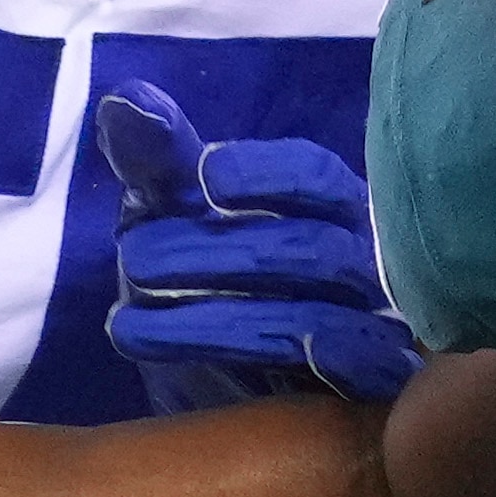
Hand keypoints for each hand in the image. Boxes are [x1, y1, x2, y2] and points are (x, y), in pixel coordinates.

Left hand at [99, 84, 421, 412]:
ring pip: (314, 322)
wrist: (209, 392)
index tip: (205, 180)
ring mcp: (368, 330)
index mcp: (327, 207)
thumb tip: (127, 103)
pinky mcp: (362, 392)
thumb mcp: (169, 217)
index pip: (315, 177)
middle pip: (312, 249)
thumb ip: (156, 161)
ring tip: (127, 325)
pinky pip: (355, 380)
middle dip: (217, 252)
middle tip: (133, 260)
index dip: (267, 174)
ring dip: (218, 321)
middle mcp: (360, 263)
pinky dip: (297, 371)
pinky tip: (213, 373)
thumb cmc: (202, 281)